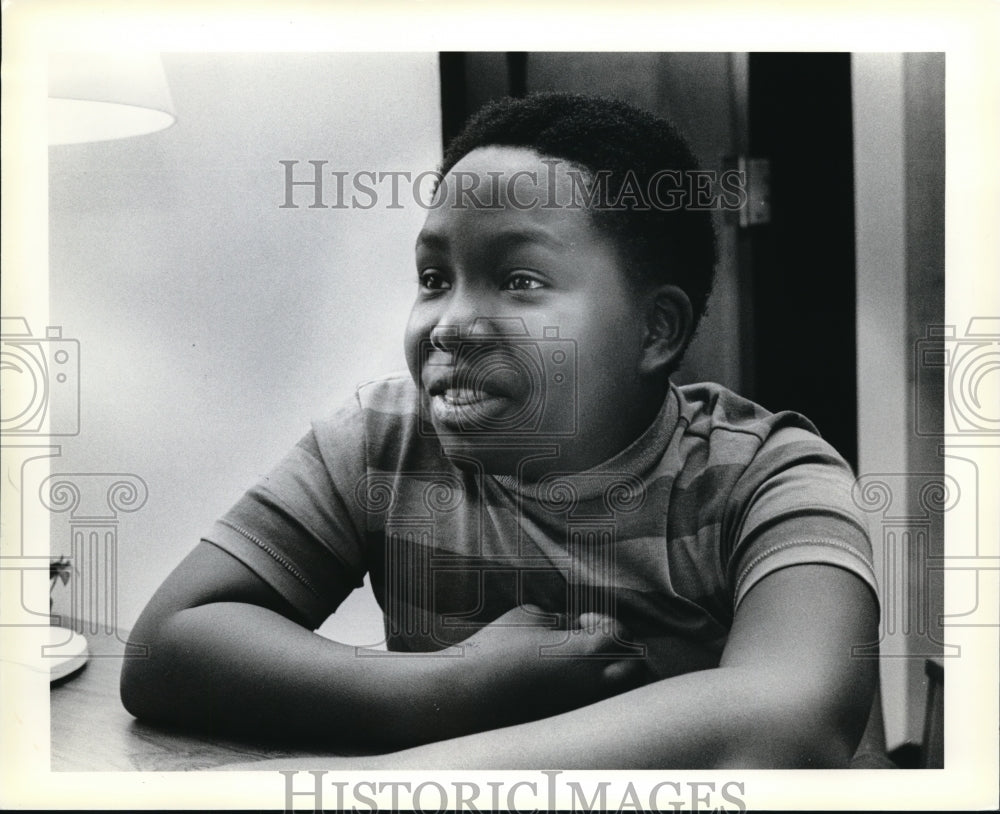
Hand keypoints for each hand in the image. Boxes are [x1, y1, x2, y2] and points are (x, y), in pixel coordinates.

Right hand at [446, 604, 651, 729]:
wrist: (466, 691)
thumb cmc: (496, 647)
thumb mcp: (530, 616)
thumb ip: (562, 618)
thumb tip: (574, 626)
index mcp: (588, 653)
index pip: (622, 635)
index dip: (604, 622)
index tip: (582, 619)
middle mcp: (593, 685)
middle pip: (636, 669)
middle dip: (622, 651)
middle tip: (595, 641)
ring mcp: (581, 709)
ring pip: (620, 694)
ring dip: (611, 674)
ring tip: (582, 663)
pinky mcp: (567, 723)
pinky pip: (596, 709)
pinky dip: (592, 693)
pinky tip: (563, 681)